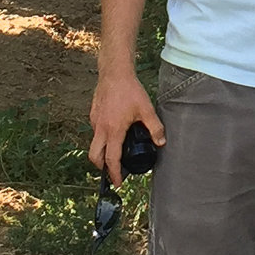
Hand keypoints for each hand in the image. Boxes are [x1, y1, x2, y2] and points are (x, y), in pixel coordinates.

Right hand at [88, 67, 164, 182]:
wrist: (114, 73)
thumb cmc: (130, 90)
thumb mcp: (146, 110)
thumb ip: (155, 128)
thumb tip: (161, 142)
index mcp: (113, 131)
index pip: (111, 159)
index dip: (115, 174)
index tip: (119, 182)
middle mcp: (100, 128)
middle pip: (95, 156)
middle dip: (102, 167)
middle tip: (113, 171)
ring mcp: (95, 121)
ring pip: (94, 143)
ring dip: (102, 152)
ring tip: (115, 152)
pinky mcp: (93, 114)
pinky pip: (95, 131)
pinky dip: (101, 138)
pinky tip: (113, 133)